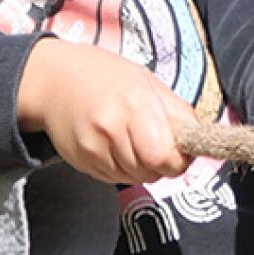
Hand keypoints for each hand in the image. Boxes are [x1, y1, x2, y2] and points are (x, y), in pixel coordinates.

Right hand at [18, 39, 196, 184]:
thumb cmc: (103, 75)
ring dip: (138, 166)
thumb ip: (177, 112)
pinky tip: (110, 142)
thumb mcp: (146, 82)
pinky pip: (113, 178)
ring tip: (127, 136)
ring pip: (133, 179)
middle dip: (158, 162)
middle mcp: (112, 128)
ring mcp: (93, 147)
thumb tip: (200, 140)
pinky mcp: (81, 161)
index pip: (166, 157)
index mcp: (136, 104)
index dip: (178, 159)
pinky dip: (119, 166)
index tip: (177, 150)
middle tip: (149, 138)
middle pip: (152, 172)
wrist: (52, 79)